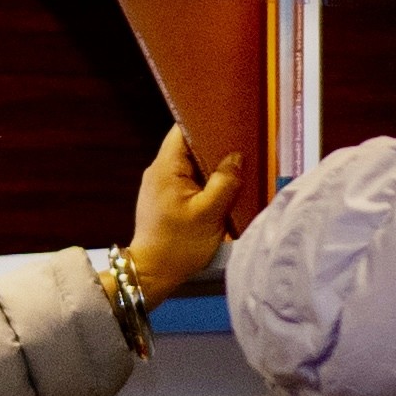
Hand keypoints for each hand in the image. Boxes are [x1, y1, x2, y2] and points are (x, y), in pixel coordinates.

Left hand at [123, 126, 238, 298]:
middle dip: (214, 146)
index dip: (205, 122)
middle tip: (241, 146)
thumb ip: (225, 182)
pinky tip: (222, 188)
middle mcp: (159, 171)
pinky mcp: (165, 199)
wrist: (153, 274)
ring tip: (236, 167)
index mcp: (165, 167)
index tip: (229, 122)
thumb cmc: (179, 244)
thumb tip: (236, 158)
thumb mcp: (210, 213)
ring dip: (212, 166)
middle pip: (188, 145)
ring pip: (190, 164)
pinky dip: (205, 181)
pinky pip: (188, 180)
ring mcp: (161, 185)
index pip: (183, 129)